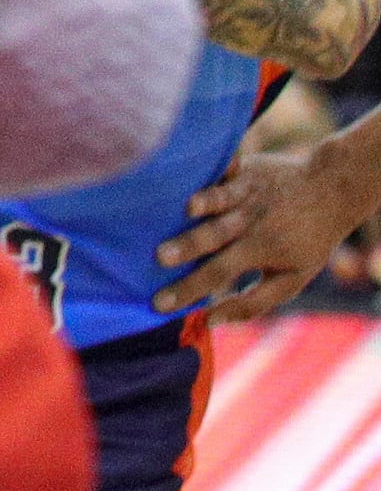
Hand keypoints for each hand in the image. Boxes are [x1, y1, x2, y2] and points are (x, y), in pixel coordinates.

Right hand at [158, 137, 380, 324]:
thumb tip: (212, 320)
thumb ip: (253, 302)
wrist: (332, 190)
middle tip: (158, 258)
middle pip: (213, 237)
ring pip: (217, 201)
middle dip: (186, 247)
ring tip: (181, 210)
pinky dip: (206, 175)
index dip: (189, 289)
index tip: (159, 304)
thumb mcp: (292, 278)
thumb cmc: (307, 240)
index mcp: (260, 250)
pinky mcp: (243, 170)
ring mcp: (246, 194)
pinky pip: (221, 172)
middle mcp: (250, 222)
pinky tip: (188, 175)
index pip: (219, 273)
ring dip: (199, 207)